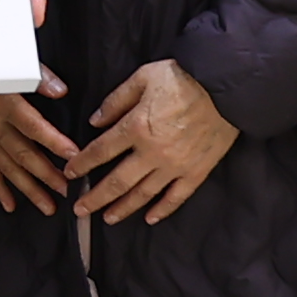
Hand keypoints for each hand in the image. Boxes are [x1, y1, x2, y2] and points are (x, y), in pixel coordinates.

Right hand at [0, 80, 77, 214]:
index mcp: (4, 102)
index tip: (74, 157)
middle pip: (23, 154)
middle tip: (66, 192)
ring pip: (7, 168)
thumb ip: (38, 76)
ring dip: (28, 189)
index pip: (34, 127)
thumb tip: (61, 92)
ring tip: (48, 207)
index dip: (54, 142)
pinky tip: (11, 205)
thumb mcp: (12, 61)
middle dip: (47, 175)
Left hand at [67, 58, 237, 225]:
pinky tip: (150, 218)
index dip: (82, 164)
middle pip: (117, 181)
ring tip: (108, 218)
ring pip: (143, 194)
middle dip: (95, 198)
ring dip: (123, 208)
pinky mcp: (196, 171)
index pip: (100, 151)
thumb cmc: (183, 77)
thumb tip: (95, 121)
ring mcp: (175, 165)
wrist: (225, 86)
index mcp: (135, 127)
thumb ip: (116, 101)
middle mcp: (152, 152)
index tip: (70, 174)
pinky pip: (177, 196)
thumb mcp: (142, 78)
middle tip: (80, 209)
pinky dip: (163, 209)